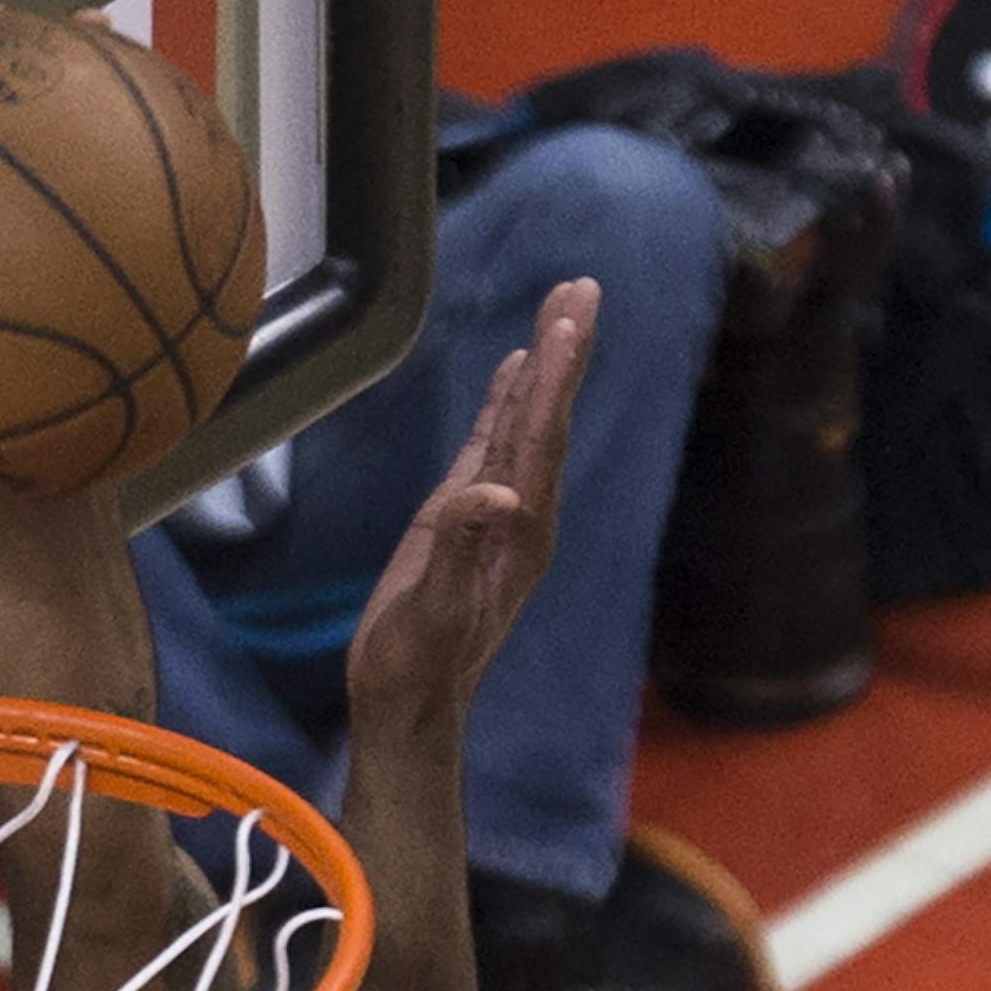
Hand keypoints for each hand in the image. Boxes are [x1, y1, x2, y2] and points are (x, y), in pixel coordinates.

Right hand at [344, 279, 599, 728]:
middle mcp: (520, 514)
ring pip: (526, 425)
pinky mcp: (466, 519)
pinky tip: (516, 367)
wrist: (408, 704)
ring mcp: (496, 514)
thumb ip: (461, 547)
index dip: (555, 377)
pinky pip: (496, 446)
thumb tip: (495, 492)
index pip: (541, 439)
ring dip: (544, 366)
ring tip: (560, 306)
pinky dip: (508, 403)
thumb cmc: (416, 664)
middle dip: (565, 353)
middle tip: (582, 286)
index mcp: (521, 530)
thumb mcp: (436, 610)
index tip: (569, 318)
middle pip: (546, 419)